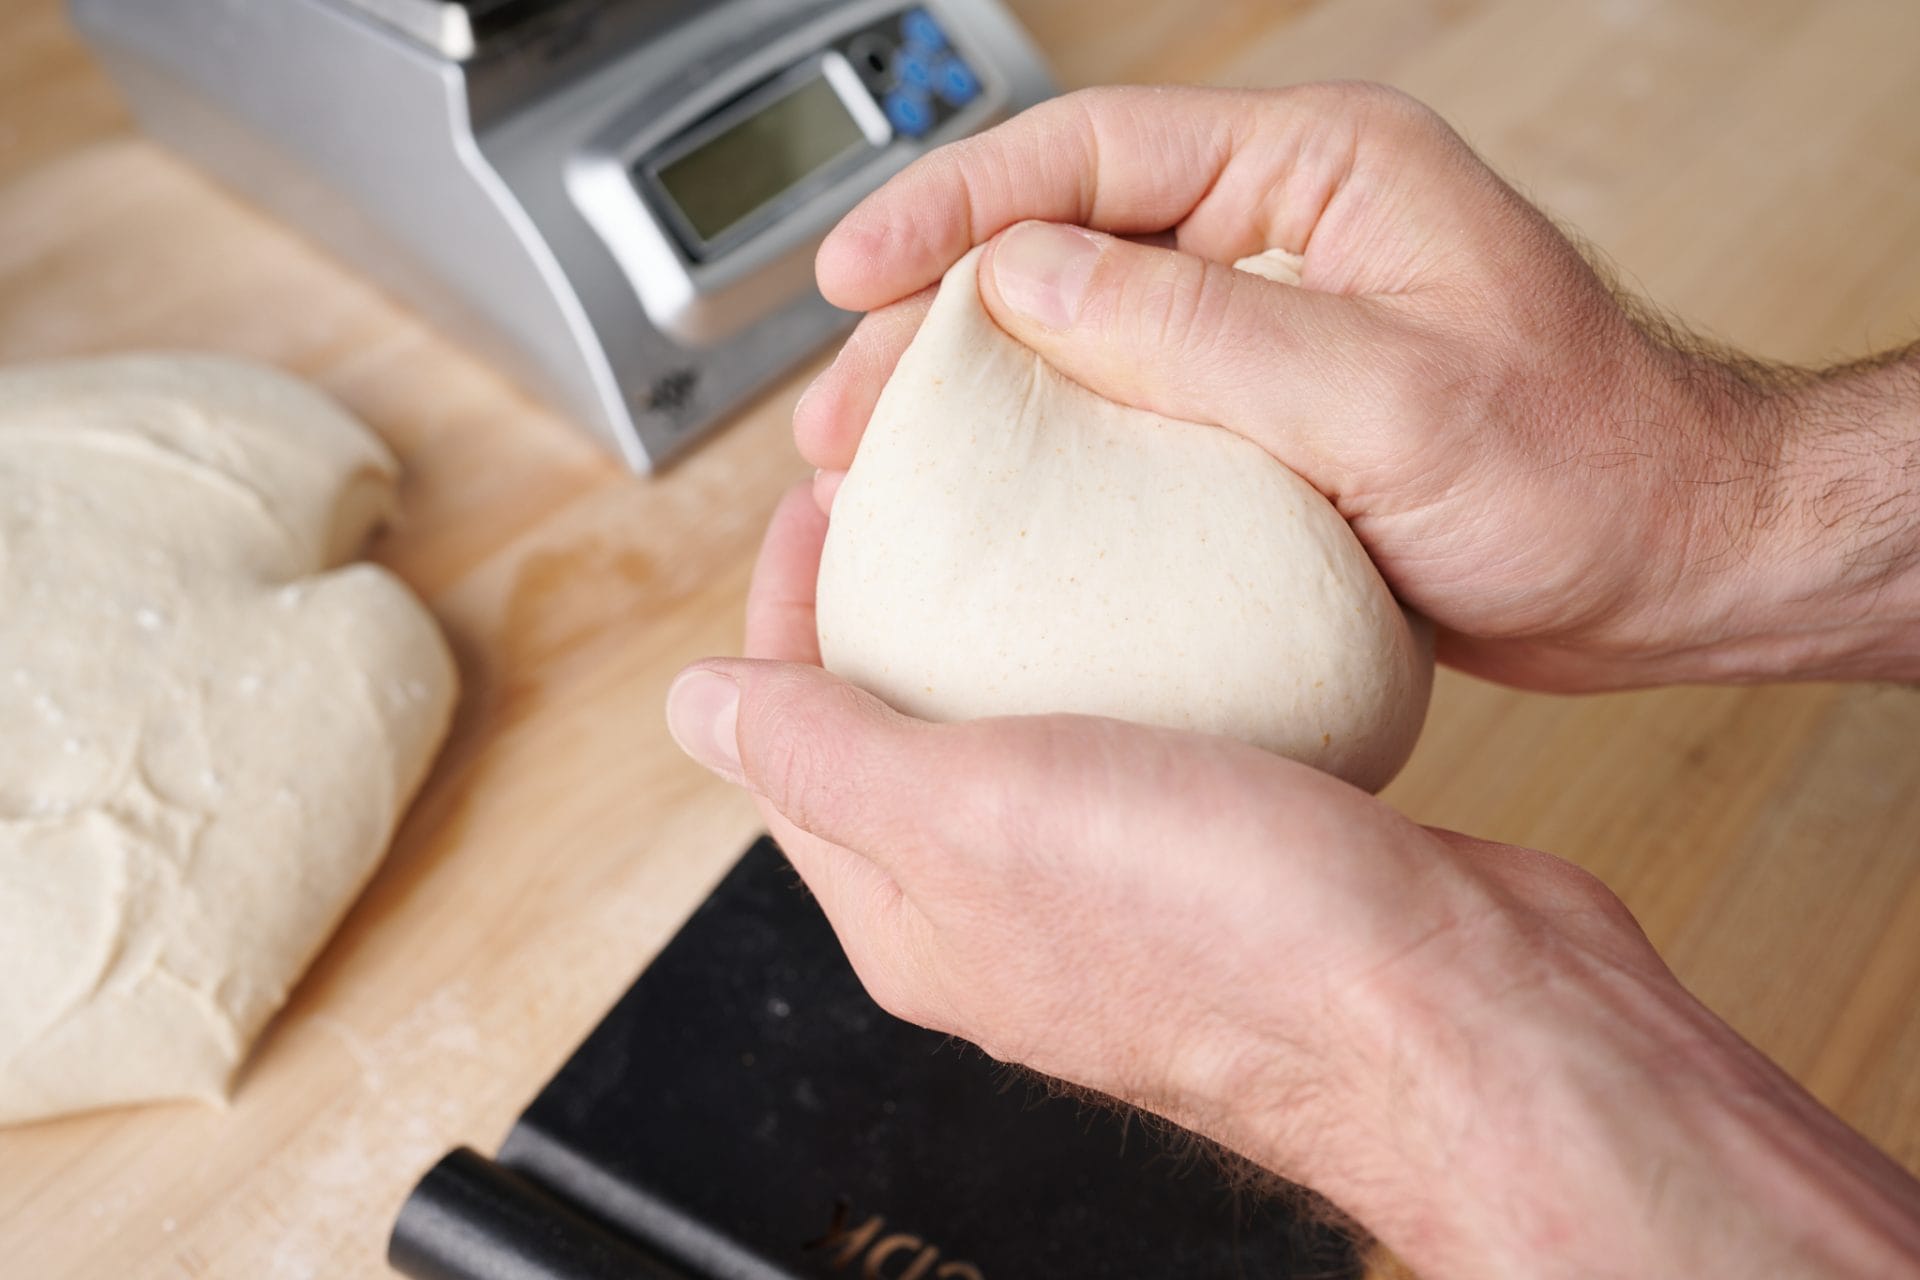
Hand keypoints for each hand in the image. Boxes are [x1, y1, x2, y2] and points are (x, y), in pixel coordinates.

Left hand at [665, 488, 1919, 1278]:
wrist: (1462, 1011)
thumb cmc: (1237, 939)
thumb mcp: (978, 816)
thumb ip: (824, 756)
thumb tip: (690, 709)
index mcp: (916, 914)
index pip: (795, 740)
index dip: (790, 606)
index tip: (819, 495)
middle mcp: (1003, 909)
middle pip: (900, 728)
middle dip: (894, 602)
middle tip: (923, 487)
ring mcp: (1113, 883)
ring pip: (1022, 724)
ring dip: (1010, 622)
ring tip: (1029, 517)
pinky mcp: (1219, 850)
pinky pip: (1135, 728)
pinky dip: (1123, 652)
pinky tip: (1156, 593)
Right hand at [797, 84, 1919, 688]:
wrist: (1671, 571)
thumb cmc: (1587, 470)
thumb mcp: (1393, 398)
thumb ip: (1204, 335)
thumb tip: (1026, 282)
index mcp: (1316, 174)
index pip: (1091, 155)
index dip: (953, 208)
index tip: (853, 271)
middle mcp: (1277, 238)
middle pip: (1058, 244)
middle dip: (936, 322)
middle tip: (845, 413)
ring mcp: (1264, 332)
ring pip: (1075, 339)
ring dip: (974, 399)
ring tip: (881, 469)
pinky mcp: (1260, 424)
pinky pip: (1122, 421)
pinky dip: (1045, 461)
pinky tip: (990, 512)